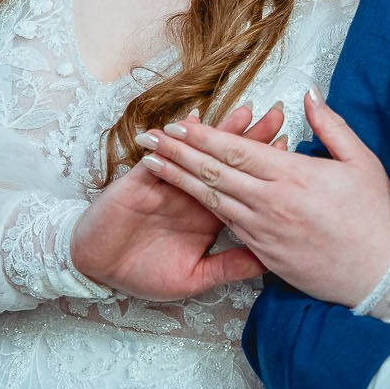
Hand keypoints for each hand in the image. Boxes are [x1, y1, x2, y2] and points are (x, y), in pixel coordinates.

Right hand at [70, 105, 281, 300]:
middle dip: (251, 139)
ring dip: (221, 131)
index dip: (263, 170)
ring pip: (198, 152)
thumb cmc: (144, 272)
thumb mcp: (194, 277)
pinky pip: (160, 157)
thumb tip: (271, 262)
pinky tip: (187, 122)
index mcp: (209, 215)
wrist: (98, 269)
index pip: (242, 188)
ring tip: (245, 111)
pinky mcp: (142, 183)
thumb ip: (230, 267)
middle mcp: (192, 194)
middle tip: (278, 117)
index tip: (291, 152)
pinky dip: (174, 139)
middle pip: (226, 162)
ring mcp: (167, 185)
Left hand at [138, 88, 389, 305]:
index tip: (178, 123)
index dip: (203, 136)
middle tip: (150, 137)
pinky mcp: (264, 253)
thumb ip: (331, 126)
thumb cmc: (375, 217)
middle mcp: (271, 203)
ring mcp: (265, 230)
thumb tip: (309, 95)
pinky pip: (227, 225)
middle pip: (214, 173)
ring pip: (213, 200)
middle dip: (178, 153)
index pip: (236, 150)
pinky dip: (202, 207)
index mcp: (293, 176)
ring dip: (180, 180)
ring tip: (153, 164)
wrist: (380, 276)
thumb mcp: (363, 162)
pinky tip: (186, 198)